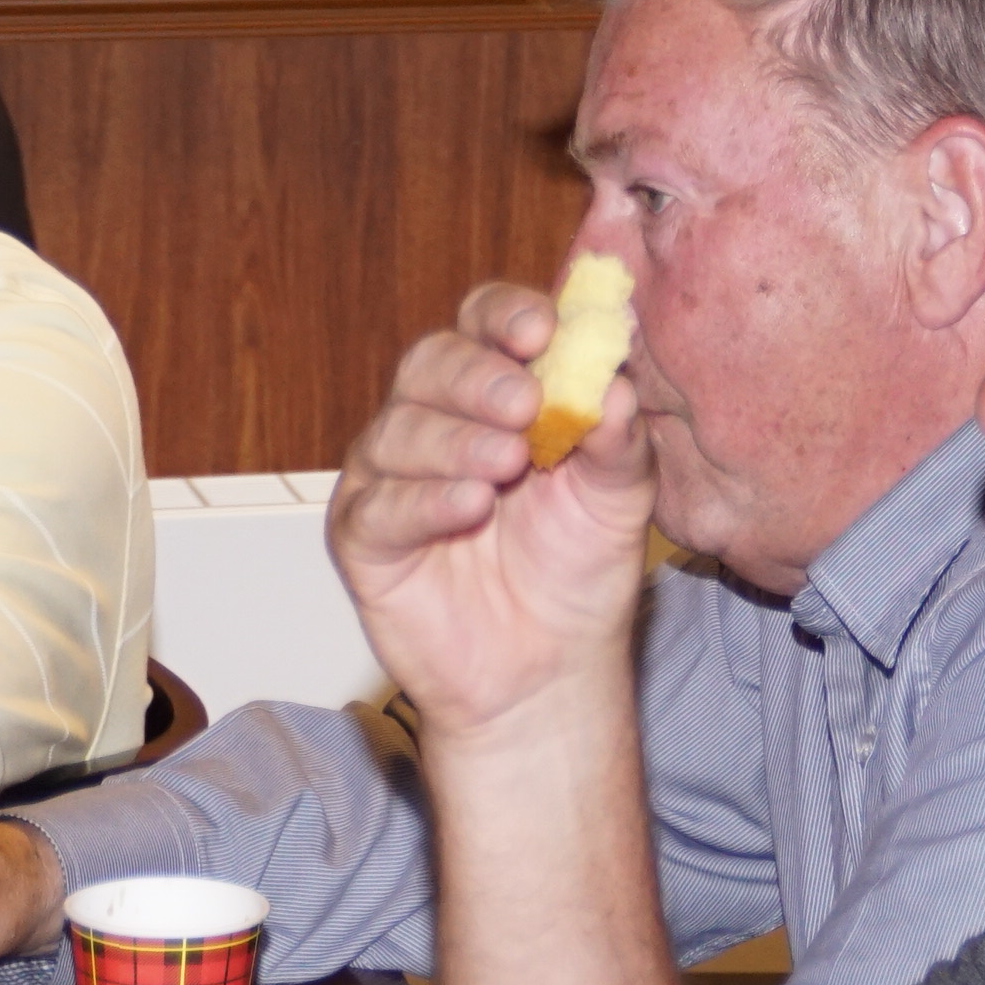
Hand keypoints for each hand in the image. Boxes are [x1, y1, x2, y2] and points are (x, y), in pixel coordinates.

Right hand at [329, 281, 655, 737]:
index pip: (485, 322)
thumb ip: (620, 438)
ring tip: (508, 464)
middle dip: (479, 375)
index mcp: (499, 390)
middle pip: (431, 362)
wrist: (550, 669)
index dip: (508, 315)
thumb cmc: (579, 568)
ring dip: (456, 439)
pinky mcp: (364, 538)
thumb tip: (618, 384)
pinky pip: (378, 505)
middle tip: (525, 404)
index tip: (545, 331)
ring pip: (398, 429)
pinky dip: (424, 500)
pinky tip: (469, 506)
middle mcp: (436, 419)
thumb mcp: (620, 497)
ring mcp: (391, 476)